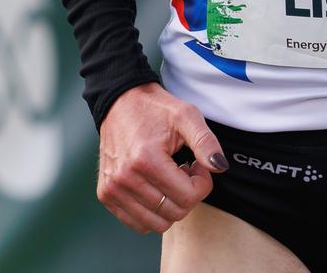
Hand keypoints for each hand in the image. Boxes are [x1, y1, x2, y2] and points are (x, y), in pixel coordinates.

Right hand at [96, 83, 228, 233]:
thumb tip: (220, 167)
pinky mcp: (106, 195)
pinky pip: (137, 223)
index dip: (202, 183)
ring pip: (157, 224)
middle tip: (185, 170)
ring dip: (170, 205)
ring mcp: (112, 189)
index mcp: (146, 160)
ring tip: (170, 179)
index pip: (188, 197)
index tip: (197, 165)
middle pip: (174, 213)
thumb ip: (206, 142)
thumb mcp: (186, 115)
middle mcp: (125, 178)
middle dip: (188, 194)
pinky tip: (156, 187)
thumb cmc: (155, 109)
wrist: (120, 102)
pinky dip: (152, 213)